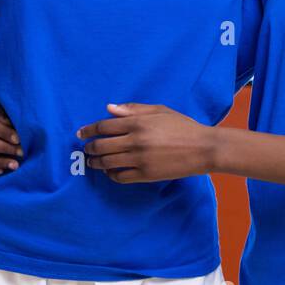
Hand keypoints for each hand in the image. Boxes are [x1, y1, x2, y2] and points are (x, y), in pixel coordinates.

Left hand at [76, 103, 212, 182]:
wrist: (203, 148)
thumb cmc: (182, 126)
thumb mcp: (159, 110)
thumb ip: (133, 109)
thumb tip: (109, 108)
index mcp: (138, 122)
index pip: (104, 126)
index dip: (89, 130)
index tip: (81, 133)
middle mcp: (135, 141)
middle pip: (102, 145)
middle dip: (90, 147)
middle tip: (86, 149)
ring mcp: (140, 160)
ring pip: (108, 162)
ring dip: (96, 162)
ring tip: (93, 162)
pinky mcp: (146, 175)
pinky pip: (121, 177)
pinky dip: (111, 175)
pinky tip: (110, 172)